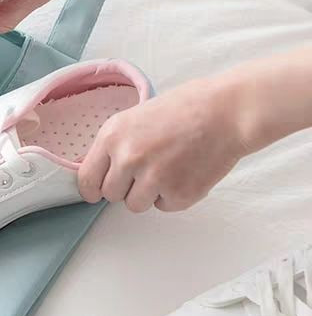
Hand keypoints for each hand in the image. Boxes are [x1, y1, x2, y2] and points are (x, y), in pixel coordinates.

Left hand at [78, 79, 248, 212]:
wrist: (228, 111)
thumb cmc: (185, 109)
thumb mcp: (135, 117)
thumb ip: (116, 145)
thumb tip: (99, 171)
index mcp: (113, 136)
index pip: (87, 179)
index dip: (92, 189)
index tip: (97, 192)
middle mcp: (128, 159)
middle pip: (111, 195)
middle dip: (126, 187)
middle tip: (149, 169)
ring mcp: (153, 178)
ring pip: (135, 205)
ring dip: (149, 194)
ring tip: (169, 168)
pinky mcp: (178, 194)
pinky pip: (163, 206)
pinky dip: (174, 195)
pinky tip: (186, 171)